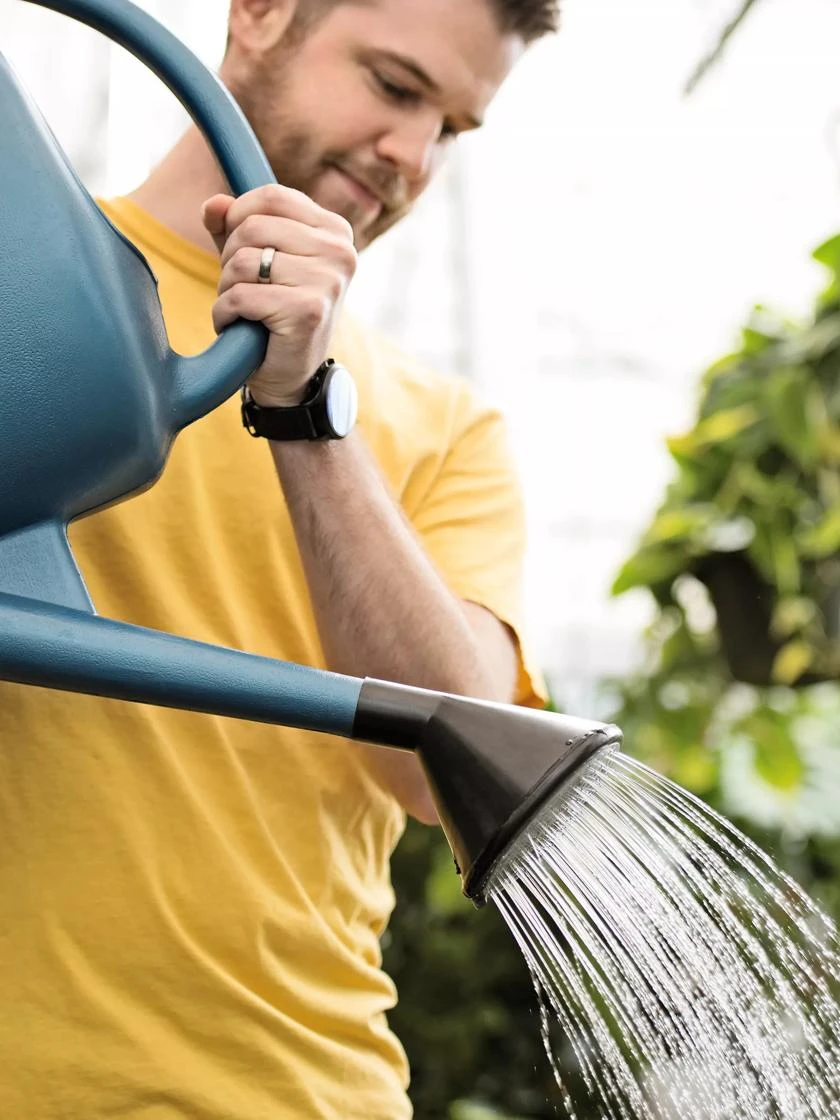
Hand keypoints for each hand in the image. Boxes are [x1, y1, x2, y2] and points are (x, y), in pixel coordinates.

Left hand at [203, 185, 356, 406]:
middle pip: (252, 227)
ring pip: (242, 261)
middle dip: (229, 258)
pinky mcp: (308, 311)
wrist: (293, 379)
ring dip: (226, 288)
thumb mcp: (259, 261)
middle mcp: (339, 252)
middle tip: (240, 287)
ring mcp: (328, 281)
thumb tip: (212, 204)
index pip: (272, 197)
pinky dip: (224, 313)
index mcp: (336, 232)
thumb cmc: (276, 313)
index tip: (237, 246)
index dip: (239, 216)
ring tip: (242, 308)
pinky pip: (240, 296)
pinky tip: (238, 326)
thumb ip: (236, 226)